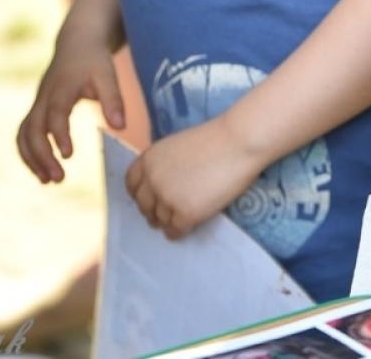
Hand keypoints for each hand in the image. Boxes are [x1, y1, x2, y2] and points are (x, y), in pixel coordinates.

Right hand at [16, 23, 125, 182]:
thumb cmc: (95, 60)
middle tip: (59, 179)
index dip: (60, 135)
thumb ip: (114, 100)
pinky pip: (24, 134)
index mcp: (62, 88)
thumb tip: (120, 127)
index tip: (68, 156)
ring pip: (24, 134)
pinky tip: (42, 170)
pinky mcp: (36, 109)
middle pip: (33, 129)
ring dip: (32, 158)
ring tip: (48, 181)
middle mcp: (44, 97)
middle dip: (42, 156)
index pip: (56, 114)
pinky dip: (29, 153)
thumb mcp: (108, 75)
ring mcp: (37, 104)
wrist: (77, 43)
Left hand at [125, 118, 265, 239]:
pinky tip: (188, 227)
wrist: (239, 142)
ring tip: (179, 220)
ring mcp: (167, 198)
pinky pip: (174, 231)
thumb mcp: (178, 146)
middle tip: (166, 214)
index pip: (131, 185)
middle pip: (144, 206)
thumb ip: (164, 164)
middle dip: (153, 211)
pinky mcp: (185, 213)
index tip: (150, 199)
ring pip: (159, 220)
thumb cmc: (216, 139)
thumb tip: (162, 184)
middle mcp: (151, 180)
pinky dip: (179, 231)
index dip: (140, 194)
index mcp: (148, 159)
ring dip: (167, 221)